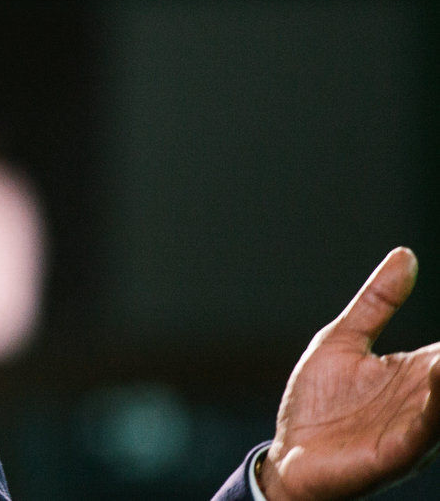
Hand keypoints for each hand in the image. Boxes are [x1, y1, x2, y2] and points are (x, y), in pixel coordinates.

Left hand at [262, 248, 439, 500]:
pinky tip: (439, 375)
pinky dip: (437, 405)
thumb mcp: (343, 340)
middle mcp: (427, 400)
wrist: (288, 457)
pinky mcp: (398, 451)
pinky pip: (427, 428)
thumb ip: (378, 302)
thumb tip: (405, 255)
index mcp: (418, 373)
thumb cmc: (316, 405)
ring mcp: (416, 427)